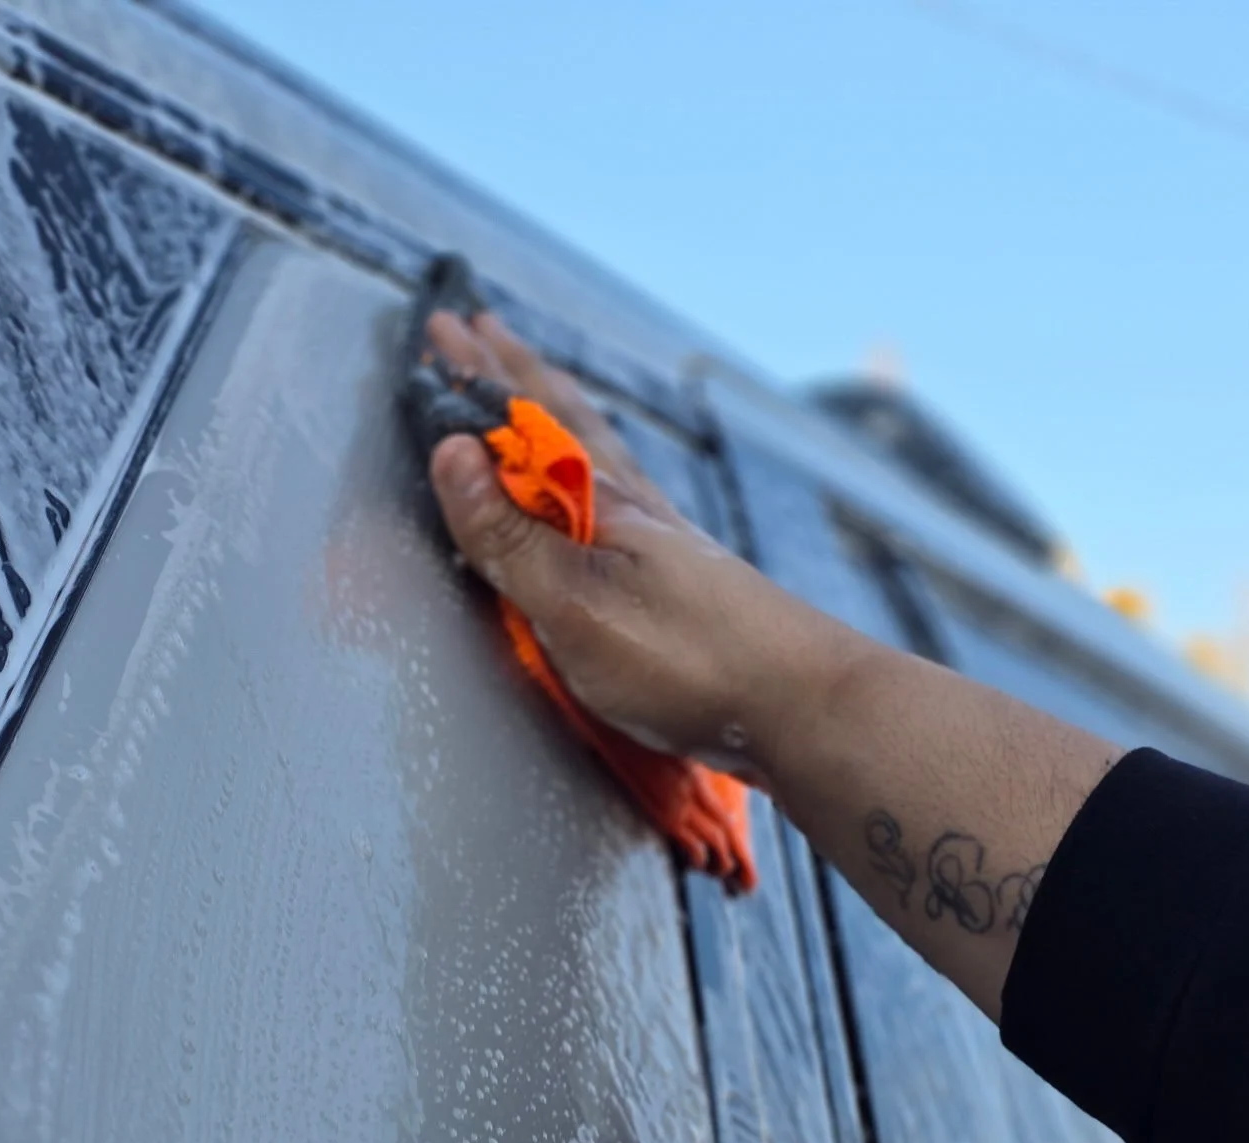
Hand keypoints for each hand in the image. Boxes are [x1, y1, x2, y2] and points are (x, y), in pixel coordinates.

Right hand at [425, 309, 858, 782]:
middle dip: (519, 378)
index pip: (525, 423)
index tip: (445, 333)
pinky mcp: (688, 583)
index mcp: (602, 504)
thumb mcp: (576, 605)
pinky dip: (601, 471)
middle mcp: (637, 509)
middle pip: (569, 423)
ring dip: (562, 416)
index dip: (481, 381)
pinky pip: (627, 500)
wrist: (802, 704)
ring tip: (541, 394)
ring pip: (601, 455)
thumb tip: (452, 454)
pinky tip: (608, 491)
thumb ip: (511, 538)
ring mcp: (667, 543)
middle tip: (486, 333)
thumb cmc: (690, 660)